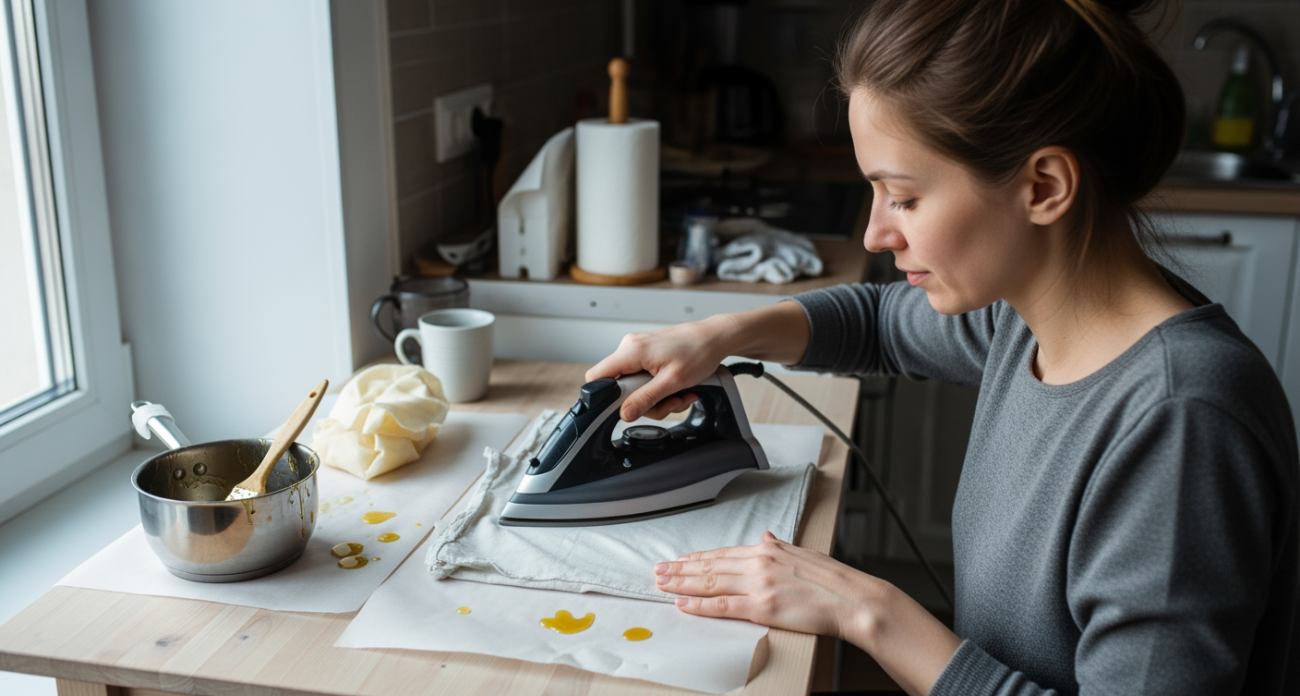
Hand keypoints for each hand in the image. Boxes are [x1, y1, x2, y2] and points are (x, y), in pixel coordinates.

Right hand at [586, 318, 730, 420]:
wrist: (716, 338)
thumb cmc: (700, 351)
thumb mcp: (673, 381)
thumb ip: (646, 398)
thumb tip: (625, 413)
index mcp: (631, 351)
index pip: (597, 376)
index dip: (604, 396)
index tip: (625, 407)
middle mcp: (630, 348)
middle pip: (620, 388)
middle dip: (645, 402)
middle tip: (669, 401)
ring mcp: (639, 351)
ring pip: (635, 387)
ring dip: (658, 398)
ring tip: (680, 394)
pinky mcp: (648, 355)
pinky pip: (644, 379)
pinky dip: (660, 389)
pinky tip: (678, 388)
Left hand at [654, 531, 876, 638]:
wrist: (853, 599)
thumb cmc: (833, 580)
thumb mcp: (803, 553)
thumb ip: (780, 546)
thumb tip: (766, 536)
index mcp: (768, 550)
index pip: (724, 553)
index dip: (699, 557)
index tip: (681, 559)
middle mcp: (759, 563)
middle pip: (711, 566)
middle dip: (681, 569)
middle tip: (659, 571)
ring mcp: (759, 585)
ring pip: (710, 583)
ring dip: (683, 584)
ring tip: (663, 585)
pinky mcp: (763, 607)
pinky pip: (723, 606)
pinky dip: (700, 604)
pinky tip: (684, 604)